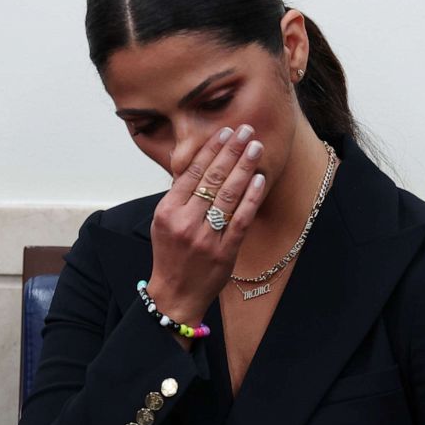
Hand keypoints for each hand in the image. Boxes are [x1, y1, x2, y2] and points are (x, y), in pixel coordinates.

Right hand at [146, 124, 265, 325]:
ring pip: (228, 195)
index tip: (225, 131)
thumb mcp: (164, 223)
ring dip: (244, 168)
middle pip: (212, 179)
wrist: (176, 294)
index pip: (191, 172)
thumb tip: (195, 163)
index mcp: (168, 212)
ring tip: (255, 147)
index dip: (210, 150)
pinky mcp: (224, 252)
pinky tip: (259, 180)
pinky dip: (251, 198)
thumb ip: (178, 196)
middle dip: (231, 151)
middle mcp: (186, 222)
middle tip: (246, 130)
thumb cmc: (171, 256)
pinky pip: (241, 220)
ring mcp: (206, 238)